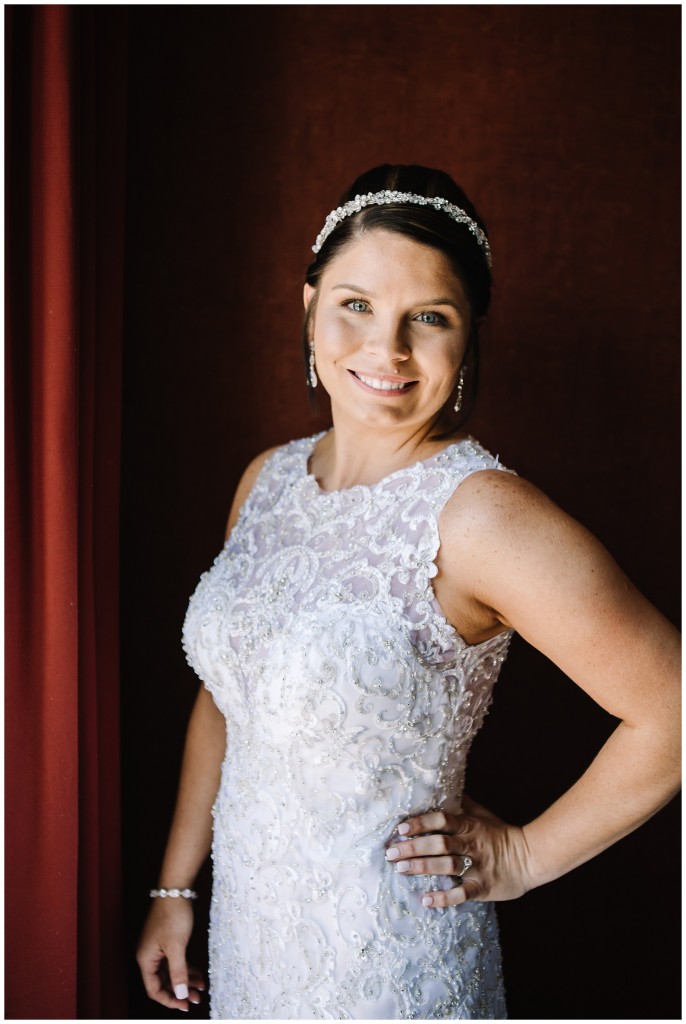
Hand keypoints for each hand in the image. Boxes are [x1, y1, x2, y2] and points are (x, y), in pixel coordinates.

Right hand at [136, 897, 204, 1011]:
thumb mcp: (177, 947)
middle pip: (164, 982)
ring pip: (171, 972)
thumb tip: (179, 995)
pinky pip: (176, 961)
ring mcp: (158, 948)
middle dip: (180, 992)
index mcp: (146, 959)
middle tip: (197, 999)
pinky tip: (198, 975)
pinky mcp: (167, 942)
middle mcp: (149, 956)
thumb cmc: (173, 916)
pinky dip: (186, 969)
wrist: (176, 890)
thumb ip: (178, 972)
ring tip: (201, 989)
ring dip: (185, 981)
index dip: (169, 1000)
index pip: (154, 989)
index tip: (185, 1005)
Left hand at [385, 795, 534, 907]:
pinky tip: (426, 899)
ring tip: (401, 869)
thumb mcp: (482, 814)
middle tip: (391, 852)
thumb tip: (441, 784)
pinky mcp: (483, 887)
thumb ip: (461, 802)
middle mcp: (471, 845)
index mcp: (469, 825)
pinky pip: (461, 894)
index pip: (442, 820)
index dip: (421, 823)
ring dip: (422, 868)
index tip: (401, 828)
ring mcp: (477, 867)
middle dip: (413, 848)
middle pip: (440, 844)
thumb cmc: (500, 833)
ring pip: (447, 867)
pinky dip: (443, 898)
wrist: (530, 858)